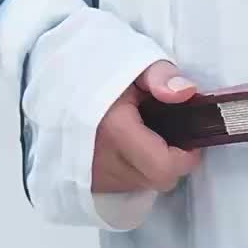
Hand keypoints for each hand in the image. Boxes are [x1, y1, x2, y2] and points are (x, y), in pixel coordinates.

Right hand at [92, 61, 200, 195]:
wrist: (58, 81)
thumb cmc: (98, 70)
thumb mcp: (133, 60)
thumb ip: (160, 75)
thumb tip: (187, 92)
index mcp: (114, 131)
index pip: (163, 168)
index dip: (185, 157)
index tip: (188, 137)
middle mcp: (100, 162)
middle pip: (157, 180)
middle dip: (171, 160)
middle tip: (169, 131)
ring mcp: (89, 176)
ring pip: (140, 185)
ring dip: (150, 165)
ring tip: (143, 134)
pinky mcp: (83, 184)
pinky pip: (121, 186)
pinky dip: (131, 170)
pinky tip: (126, 146)